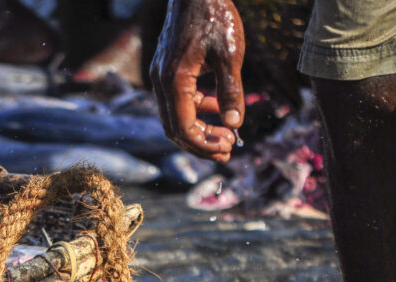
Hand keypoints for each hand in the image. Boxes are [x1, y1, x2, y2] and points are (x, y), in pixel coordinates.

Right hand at [150, 0, 245, 162]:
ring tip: (225, 136)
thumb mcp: (230, 54)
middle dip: (200, 144)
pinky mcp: (167, 71)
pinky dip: (196, 111)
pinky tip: (218, 110)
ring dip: (199, 131)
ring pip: (175, 117)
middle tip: (227, 151)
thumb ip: (231, 91)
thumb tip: (234, 123)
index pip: (183, 127)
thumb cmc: (215, 17)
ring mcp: (161, 77)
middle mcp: (161, 82)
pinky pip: (178, 102)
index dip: (204, 144)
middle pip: (175, 129)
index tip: (228, 148)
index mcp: (174, 80)